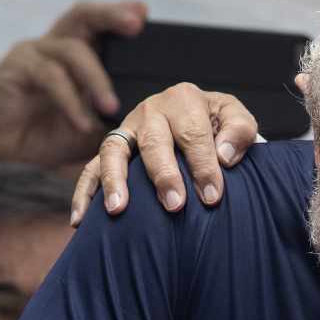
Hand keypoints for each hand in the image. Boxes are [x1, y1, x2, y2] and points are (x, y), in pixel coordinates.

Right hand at [0, 0, 146, 170]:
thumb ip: (110, 120)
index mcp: (71, 55)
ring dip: (96, 79)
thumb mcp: (85, 132)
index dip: (119, 15)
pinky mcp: (14, 70)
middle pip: (83, 15)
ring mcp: (32, 55)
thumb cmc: (38, 140)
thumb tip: (145, 118)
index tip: (144, 12)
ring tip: (111, 107)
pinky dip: (70, 100)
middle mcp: (51, 47)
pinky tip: (81, 122)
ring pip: (72, 49)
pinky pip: (49, 76)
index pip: (97, 25)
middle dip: (111, 15)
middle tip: (136, 22)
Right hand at [71, 82, 259, 224]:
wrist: (198, 123)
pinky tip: (79, 221)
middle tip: (174, 205)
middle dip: (164, 174)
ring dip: (114, 180)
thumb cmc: (219, 128)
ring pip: (114, 151)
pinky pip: (90, 168)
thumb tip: (224, 156)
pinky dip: (83, 193)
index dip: (203, 166)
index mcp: (184, 99)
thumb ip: (239, 131)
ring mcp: (127, 129)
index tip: (211, 196)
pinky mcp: (111, 149)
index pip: (193, 134)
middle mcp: (151, 110)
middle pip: (153, 141)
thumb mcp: (236, 120)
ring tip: (118, 210)